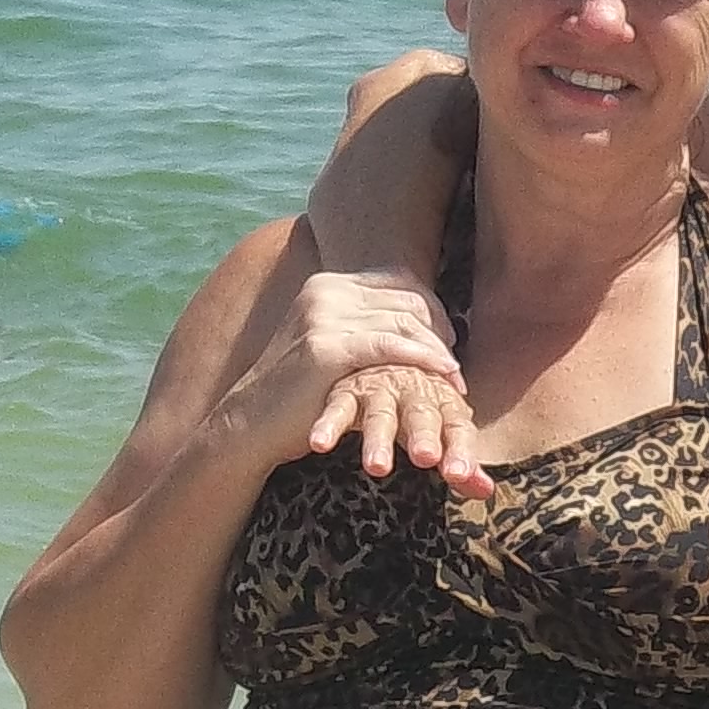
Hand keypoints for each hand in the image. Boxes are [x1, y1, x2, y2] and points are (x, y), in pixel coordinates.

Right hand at [225, 270, 478, 480]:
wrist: (251, 424)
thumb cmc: (302, 394)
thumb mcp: (338, 348)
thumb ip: (374, 330)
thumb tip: (431, 328)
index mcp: (330, 284)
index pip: (402, 284)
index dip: (435, 313)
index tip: (451, 344)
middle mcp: (326, 289)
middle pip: (408, 302)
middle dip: (440, 333)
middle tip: (456, 368)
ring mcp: (323, 314)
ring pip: (404, 322)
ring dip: (437, 352)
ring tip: (454, 379)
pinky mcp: (325, 345)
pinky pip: (389, 345)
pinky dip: (422, 358)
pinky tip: (444, 375)